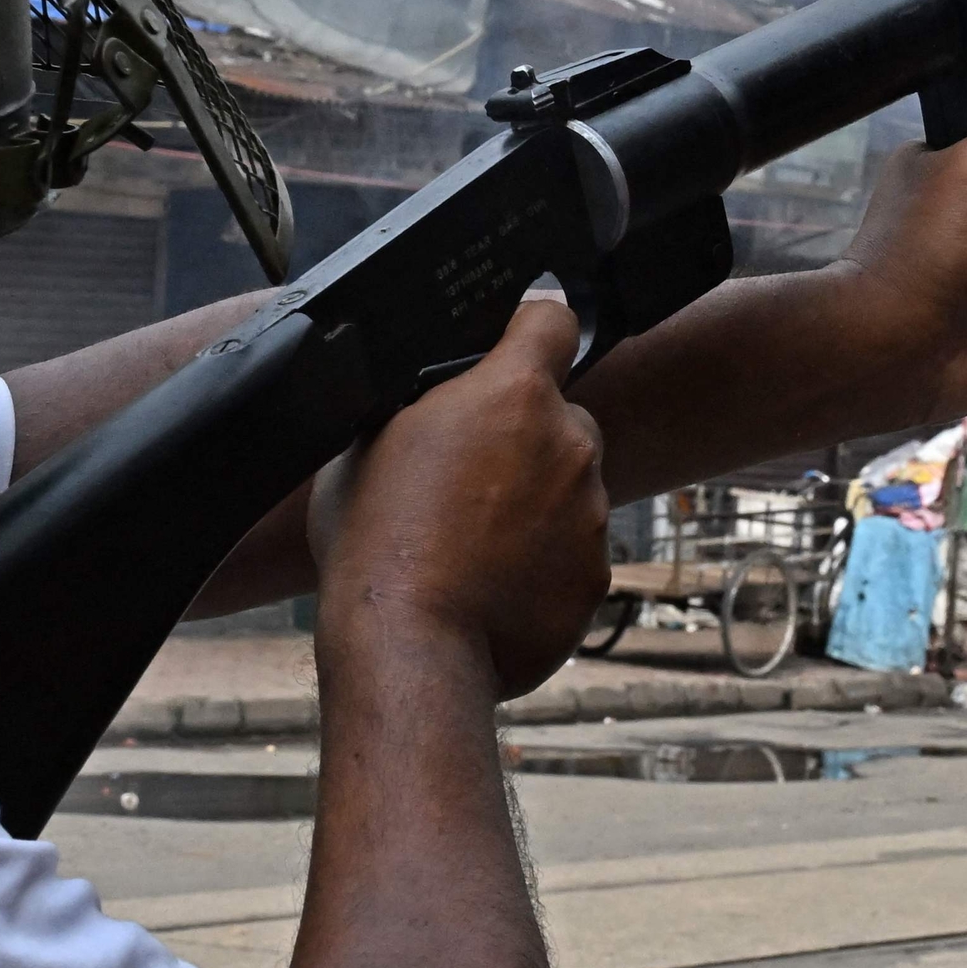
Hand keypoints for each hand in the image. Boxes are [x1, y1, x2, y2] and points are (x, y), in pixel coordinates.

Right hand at [309, 299, 606, 699]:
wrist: (409, 645)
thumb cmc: (374, 542)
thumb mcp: (369, 446)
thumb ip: (421, 409)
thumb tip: (430, 406)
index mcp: (514, 394)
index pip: (552, 321)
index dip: (533, 326)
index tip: (521, 336)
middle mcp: (570, 444)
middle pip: (562, 417)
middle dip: (526, 438)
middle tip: (470, 479)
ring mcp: (592, 512)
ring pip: (570, 489)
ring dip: (535, 504)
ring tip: (471, 546)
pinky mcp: (597, 576)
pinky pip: (573, 553)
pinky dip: (543, 563)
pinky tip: (492, 586)